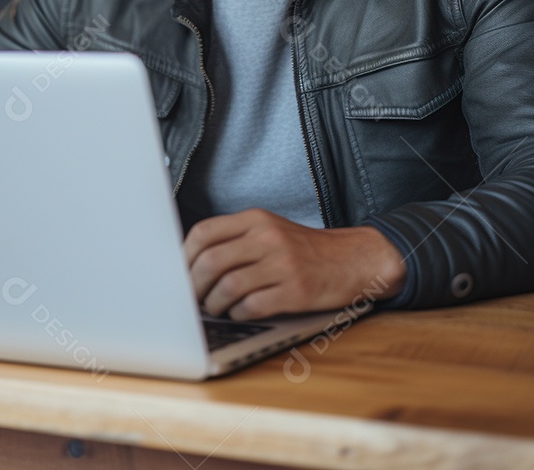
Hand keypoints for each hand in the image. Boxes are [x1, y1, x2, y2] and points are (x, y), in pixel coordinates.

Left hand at [183, 208, 405, 319]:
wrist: (353, 259)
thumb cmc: (304, 249)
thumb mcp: (270, 230)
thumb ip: (236, 239)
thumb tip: (191, 262)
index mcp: (256, 219)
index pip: (204, 232)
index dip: (184, 257)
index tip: (181, 274)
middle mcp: (267, 237)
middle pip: (211, 261)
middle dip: (194, 286)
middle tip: (194, 299)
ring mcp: (283, 264)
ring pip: (228, 286)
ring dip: (214, 304)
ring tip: (215, 309)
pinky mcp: (296, 291)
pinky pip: (252, 307)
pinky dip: (238, 314)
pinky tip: (240, 313)